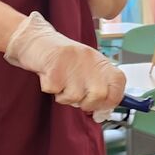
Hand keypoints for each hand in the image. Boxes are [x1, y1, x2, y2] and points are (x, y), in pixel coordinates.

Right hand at [5, 12, 124, 113]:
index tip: (101, 108)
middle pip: (99, 96)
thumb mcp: (86, 70)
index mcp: (100, 61)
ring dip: (64, 96)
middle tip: (76, 96)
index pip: (118, 84)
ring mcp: (73, 64)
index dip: (111, 101)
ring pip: (74, 98)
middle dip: (87, 104)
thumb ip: (97, 89)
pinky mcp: (55, 69)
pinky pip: (55, 93)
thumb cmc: (62, 59)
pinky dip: (50, 89)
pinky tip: (49, 76)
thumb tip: (102, 114)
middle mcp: (90, 60)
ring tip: (60, 81)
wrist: (36, 40)